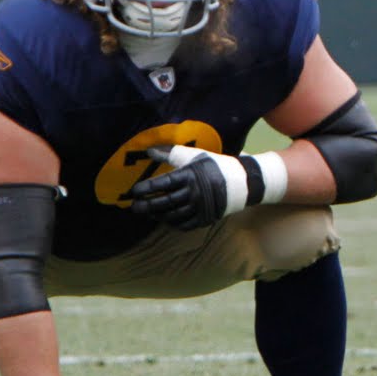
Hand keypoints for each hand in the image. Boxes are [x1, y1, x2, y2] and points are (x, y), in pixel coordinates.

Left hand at [128, 144, 249, 229]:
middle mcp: (194, 192)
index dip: (146, 188)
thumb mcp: (194, 155)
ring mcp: (200, 207)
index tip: (133, 191)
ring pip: (172, 215)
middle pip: (164, 202)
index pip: (162, 184)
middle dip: (146, 205)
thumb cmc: (215, 165)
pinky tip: (164, 219)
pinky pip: (183, 224)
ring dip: (157, 215)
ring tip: (147, 212)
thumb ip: (170, 154)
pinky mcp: (205, 218)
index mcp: (190, 175)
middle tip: (134, 207)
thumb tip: (149, 151)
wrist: (242, 181)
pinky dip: (171, 223)